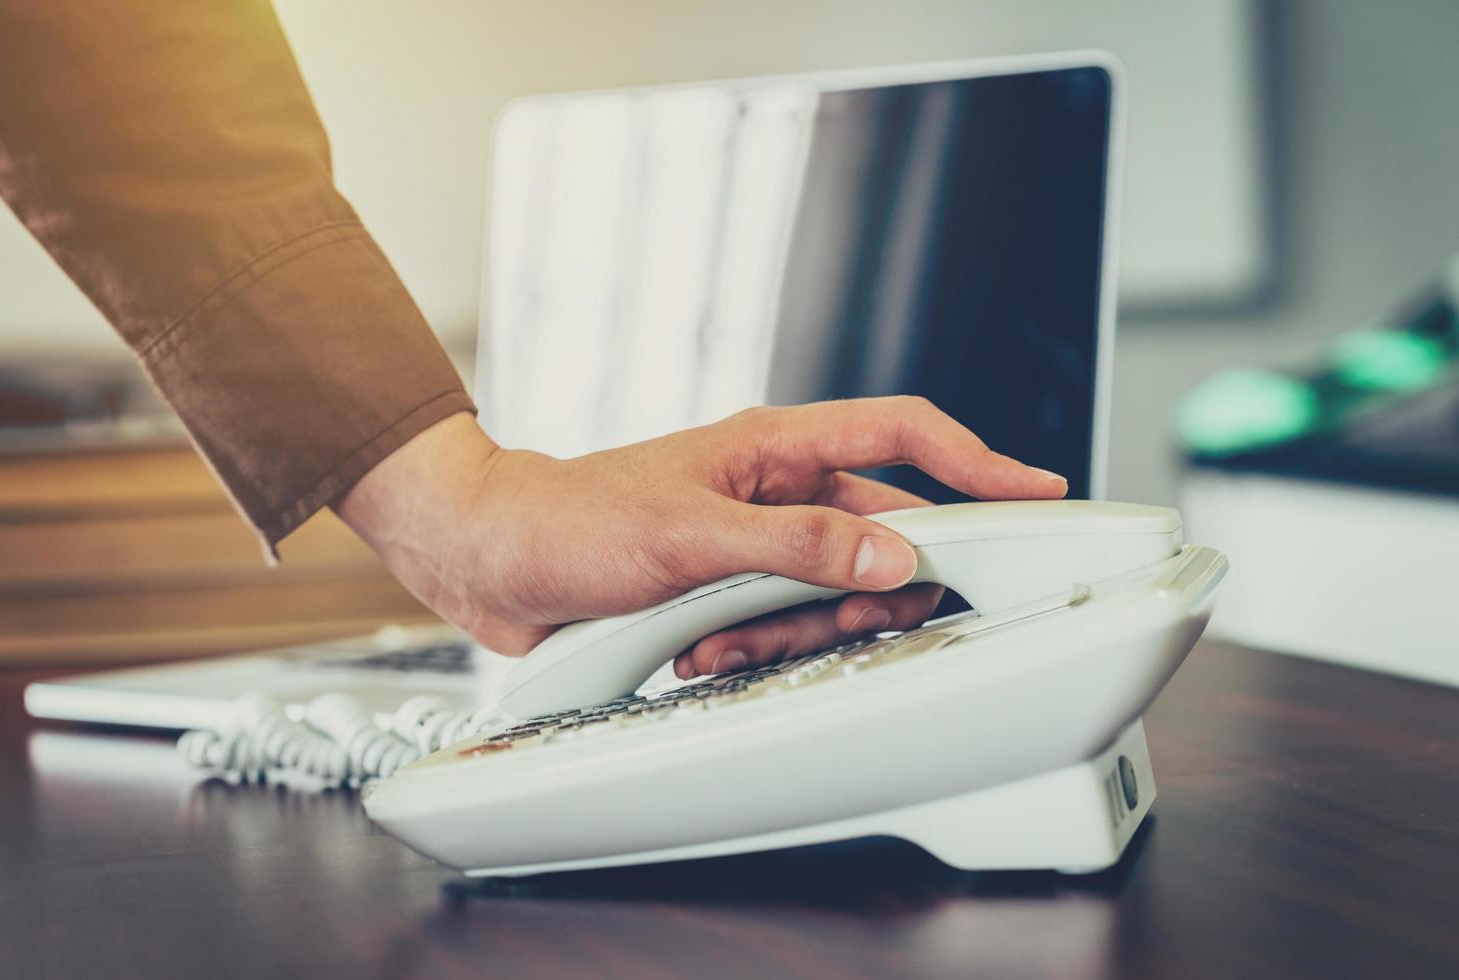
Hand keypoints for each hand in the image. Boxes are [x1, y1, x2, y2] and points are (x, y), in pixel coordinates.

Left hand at [334, 398, 1066, 678]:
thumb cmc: (572, 520)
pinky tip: (696, 652)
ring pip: (828, 596)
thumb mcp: (690, 535)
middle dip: (861, 595)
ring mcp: (750, 544)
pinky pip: (778, 630)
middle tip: (834, 624)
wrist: (494, 561)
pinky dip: (748, 652)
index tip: (1035, 494)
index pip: (901, 438)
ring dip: (787, 634)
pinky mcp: (725, 593)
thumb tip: (895, 559)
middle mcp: (773, 492)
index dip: (975, 463)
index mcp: (775, 449)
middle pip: (876, 541)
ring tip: (721, 641)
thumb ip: (797, 548)